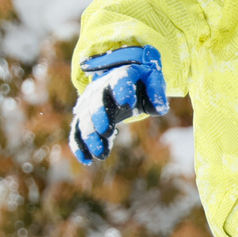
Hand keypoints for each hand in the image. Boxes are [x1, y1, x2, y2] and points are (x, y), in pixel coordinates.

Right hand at [70, 46, 168, 164]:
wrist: (121, 80)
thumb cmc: (140, 81)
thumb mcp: (152, 80)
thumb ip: (157, 91)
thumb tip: (159, 108)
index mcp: (120, 76)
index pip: (120, 81)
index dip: (122, 91)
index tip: (127, 103)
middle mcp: (101, 89)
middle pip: (97, 102)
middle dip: (100, 117)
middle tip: (106, 131)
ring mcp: (90, 104)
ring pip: (85, 120)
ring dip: (90, 137)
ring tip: (101, 154)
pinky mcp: (84, 118)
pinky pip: (77, 131)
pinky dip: (79, 145)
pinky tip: (86, 160)